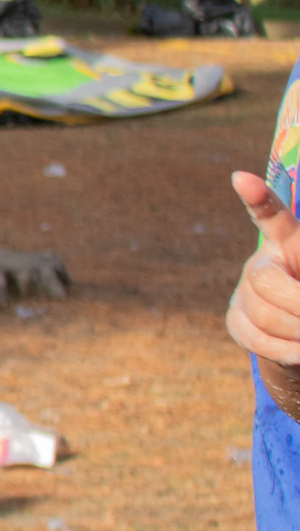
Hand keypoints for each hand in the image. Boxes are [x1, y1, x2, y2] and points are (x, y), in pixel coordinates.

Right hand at [226, 171, 299, 368]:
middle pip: (266, 282)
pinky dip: (284, 349)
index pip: (271, 216)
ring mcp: (244, 291)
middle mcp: (261, 262)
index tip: (241, 179)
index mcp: (289, 241)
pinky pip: (254, 338)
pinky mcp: (236, 320)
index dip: (257, 199)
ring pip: (263, 314)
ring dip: (298, 332)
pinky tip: (299, 350)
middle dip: (297, 305)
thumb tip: (293, 284)